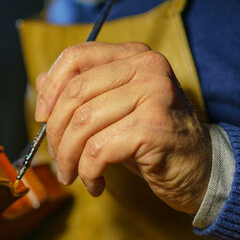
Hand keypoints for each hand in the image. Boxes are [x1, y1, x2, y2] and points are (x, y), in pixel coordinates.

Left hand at [35, 41, 210, 213]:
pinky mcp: (153, 127)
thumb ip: (80, 92)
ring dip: (68, 157)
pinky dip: (88, 172)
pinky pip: (98, 150)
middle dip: (54, 132)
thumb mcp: (112, 110)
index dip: (50, 88)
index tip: (41, 118)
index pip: (76, 56)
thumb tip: (41, 82)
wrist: (199, 169)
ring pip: (83, 123)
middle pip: (75, 93)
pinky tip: (95, 184)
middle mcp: (145, 67)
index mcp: (132, 56)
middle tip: (56, 158)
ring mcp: (153, 94)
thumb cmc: (148, 139)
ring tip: (71, 175)